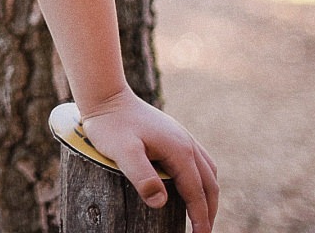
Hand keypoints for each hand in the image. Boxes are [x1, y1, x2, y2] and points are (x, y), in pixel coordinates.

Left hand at [78, 88, 219, 232]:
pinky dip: (202, 178)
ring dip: (208, 194)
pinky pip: (199, 160)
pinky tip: (192, 184)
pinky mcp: (174, 134)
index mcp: (179, 151)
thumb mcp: (122, 152)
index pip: (197, 192)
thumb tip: (161, 203)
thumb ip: (142, 176)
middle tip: (204, 232)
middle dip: (209, 210)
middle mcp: (187, 143)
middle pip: (209, 183)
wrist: (105, 95)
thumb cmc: (110, 125)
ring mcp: (182, 136)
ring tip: (202, 214)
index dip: (201, 218)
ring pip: (207, 170)